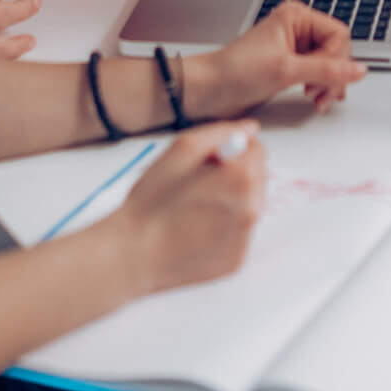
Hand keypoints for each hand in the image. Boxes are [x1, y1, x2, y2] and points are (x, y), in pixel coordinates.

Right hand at [112, 122, 265, 295]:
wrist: (133, 256)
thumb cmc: (151, 203)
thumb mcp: (179, 151)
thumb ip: (219, 133)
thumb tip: (248, 129)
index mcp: (241, 179)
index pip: (257, 150)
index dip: (233, 148)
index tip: (210, 158)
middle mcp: (252, 210)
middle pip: (257, 178)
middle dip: (234, 174)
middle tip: (198, 182)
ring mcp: (245, 240)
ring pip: (249, 206)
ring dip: (231, 200)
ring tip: (195, 207)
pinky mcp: (236, 261)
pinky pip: (238, 234)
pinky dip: (223, 227)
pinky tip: (196, 229)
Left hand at [185, 0, 366, 116]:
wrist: (209, 90)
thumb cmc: (234, 71)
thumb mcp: (285, 70)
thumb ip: (326, 70)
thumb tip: (358, 70)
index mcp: (296, 17)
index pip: (338, 35)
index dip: (336, 59)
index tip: (324, 77)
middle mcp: (297, 29)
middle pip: (337, 50)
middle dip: (333, 75)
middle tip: (320, 92)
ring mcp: (294, 48)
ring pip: (330, 64)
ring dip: (327, 84)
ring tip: (316, 98)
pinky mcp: (290, 65)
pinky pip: (318, 73)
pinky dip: (319, 87)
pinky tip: (314, 97)